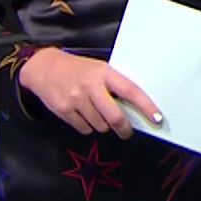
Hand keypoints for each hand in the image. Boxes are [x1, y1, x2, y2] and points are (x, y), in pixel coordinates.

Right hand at [18, 47, 162, 137]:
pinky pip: (84, 129)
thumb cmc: (78, 70)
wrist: (43, 68)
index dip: (146, 106)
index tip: (157, 118)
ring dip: (103, 126)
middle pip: (115, 117)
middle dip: (124, 128)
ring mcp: (76, 99)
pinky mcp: (64, 111)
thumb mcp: (98, 70)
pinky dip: (87, 127)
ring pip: (100, 126)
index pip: (130, 91)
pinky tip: (82, 114)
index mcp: (104, 73)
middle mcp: (91, 86)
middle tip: (126, 132)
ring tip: (96, 113)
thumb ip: (114, 85)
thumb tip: (134, 109)